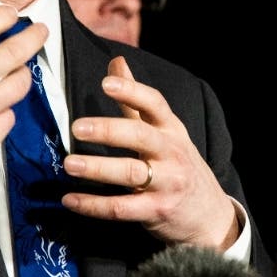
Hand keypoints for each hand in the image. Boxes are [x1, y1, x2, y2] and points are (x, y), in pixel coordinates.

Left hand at [61, 56, 239, 250]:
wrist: (208, 214)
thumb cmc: (178, 165)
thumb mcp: (165, 131)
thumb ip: (136, 100)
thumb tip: (117, 62)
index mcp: (171, 129)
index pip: (155, 104)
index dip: (132, 92)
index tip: (106, 83)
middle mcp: (171, 153)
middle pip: (141, 137)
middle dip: (109, 130)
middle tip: (77, 127)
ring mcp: (166, 183)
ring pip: (130, 173)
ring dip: (98, 168)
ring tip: (69, 164)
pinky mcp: (156, 211)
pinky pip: (122, 208)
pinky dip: (93, 205)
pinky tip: (69, 199)